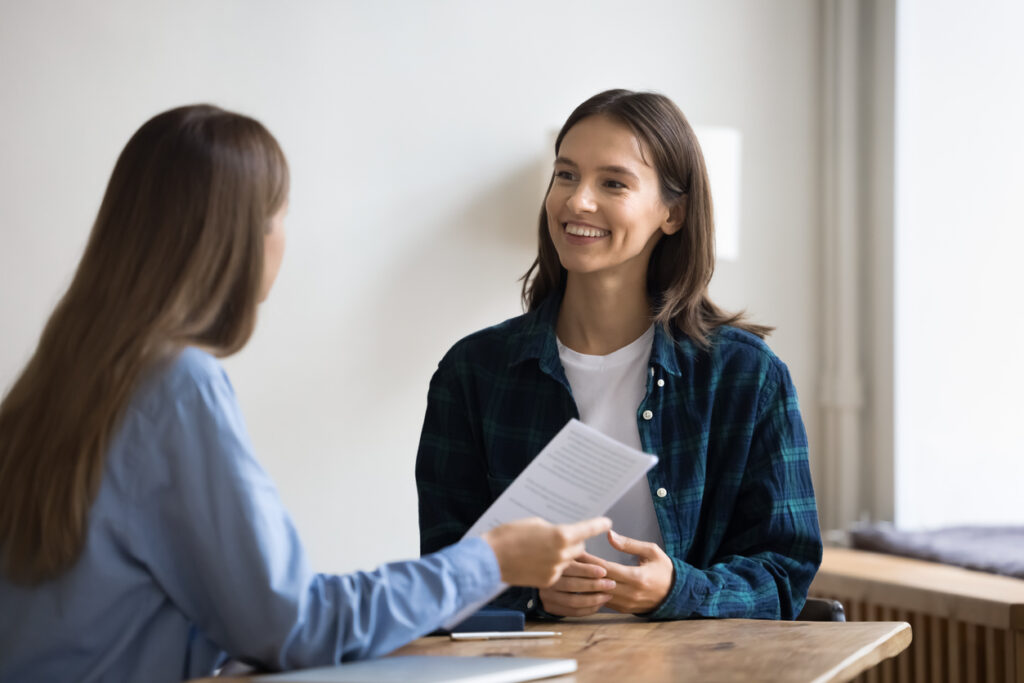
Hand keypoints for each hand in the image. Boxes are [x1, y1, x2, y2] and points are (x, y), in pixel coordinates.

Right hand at [482, 517, 611, 587]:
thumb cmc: (509, 536)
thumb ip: (552, 529)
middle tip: (565, 538)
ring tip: (553, 552)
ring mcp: (556, 569)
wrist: (491, 559)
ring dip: (565, 556)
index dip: (598, 525)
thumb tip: (560, 534)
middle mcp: (562, 553)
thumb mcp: (534, 524)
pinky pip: (559, 572)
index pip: (587, 529)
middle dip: (575, 543)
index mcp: (560, 535)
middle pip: (580, 548)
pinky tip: (539, 562)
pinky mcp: (548, 581)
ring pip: (570, 561)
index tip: (607, 522)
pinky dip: (554, 566)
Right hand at [537, 560, 616, 616]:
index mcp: (552, 564)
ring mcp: (547, 595)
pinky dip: (588, 609)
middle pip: (572, 586)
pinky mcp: (550, 607)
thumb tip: (606, 562)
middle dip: (595, 585)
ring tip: (608, 595)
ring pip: (573, 601)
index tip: (605, 571)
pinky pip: (572, 612)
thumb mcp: (571, 554)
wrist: (537, 573)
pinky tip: (599, 604)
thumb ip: (586, 558)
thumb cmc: (563, 562)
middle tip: (611, 584)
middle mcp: (547, 580)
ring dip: (594, 600)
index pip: (571, 568)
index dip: (589, 570)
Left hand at [579, 530, 673, 613]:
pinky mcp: (624, 610)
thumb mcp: (651, 551)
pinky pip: (603, 603)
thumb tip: (610, 535)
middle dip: (582, 573)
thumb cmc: (664, 570)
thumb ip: (629, 544)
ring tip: (570, 574)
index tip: (576, 552)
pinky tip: (581, 585)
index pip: (606, 569)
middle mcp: (630, 593)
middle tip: (566, 562)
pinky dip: (592, 594)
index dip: (590, 561)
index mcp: (637, 578)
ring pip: (598, 595)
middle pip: (599, 583)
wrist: (677, 594)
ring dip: (584, 585)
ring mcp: (626, 604)